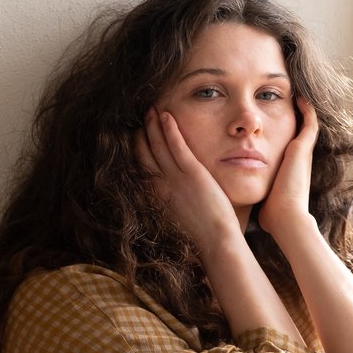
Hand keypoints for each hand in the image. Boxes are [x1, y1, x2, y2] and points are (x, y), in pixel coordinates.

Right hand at [135, 108, 243, 253]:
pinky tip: (167, 116)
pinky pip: (176, 145)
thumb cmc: (202, 236)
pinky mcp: (192, 173)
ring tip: (152, 109)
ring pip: (157, 145)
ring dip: (153, 124)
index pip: (141, 165)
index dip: (138, 147)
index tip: (138, 134)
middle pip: (144, 152)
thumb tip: (174, 198)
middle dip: (142, 131)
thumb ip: (172, 202)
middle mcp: (158, 185)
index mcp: (155, 197)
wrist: (214, 242)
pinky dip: (169, 129)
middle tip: (142, 115)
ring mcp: (174, 178)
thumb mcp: (179, 217)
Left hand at [257, 95, 318, 243]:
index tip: (271, 124)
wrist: (285, 218)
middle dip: (290, 116)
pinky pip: (309, 121)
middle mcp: (299, 159)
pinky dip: (306, 108)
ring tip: (292, 93)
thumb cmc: (272, 215)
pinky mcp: (303, 147)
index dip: (280, 133)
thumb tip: (241, 199)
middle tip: (283, 100)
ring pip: (306, 123)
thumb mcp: (263, 199)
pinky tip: (298, 95)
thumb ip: (255, 195)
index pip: (286, 146)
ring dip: (300, 109)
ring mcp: (303, 152)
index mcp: (290, 169)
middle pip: (298, 131)